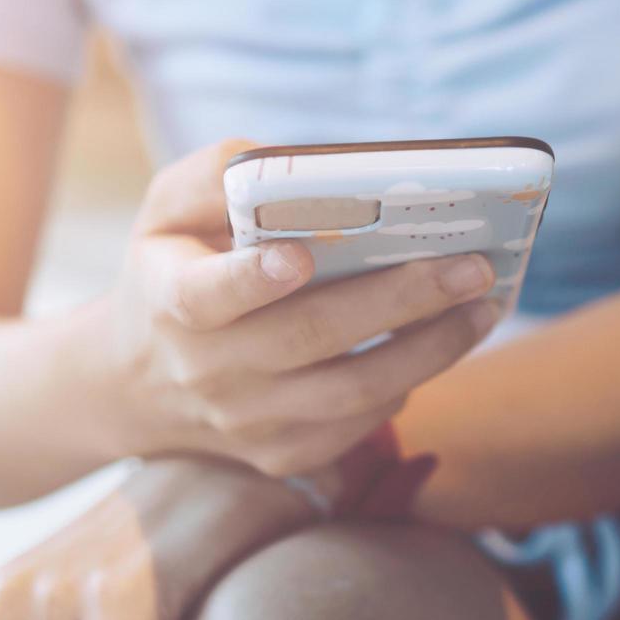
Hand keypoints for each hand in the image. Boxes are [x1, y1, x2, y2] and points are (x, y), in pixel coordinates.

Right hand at [105, 139, 499, 475]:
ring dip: (430, 349)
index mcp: (170, 300)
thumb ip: (216, 175)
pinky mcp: (283, 455)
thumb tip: (287, 164)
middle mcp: (208, 370)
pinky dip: (409, 384)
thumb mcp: (166, 210)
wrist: (136, 384)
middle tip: (471, 267)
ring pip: (353, 391)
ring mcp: (247, 422)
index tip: (300, 255)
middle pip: (312, 337)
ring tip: (483, 307)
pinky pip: (360, 425)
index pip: (206, 295)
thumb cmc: (172, 267)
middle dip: (400, 299)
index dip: (253, 278)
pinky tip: (445, 343)